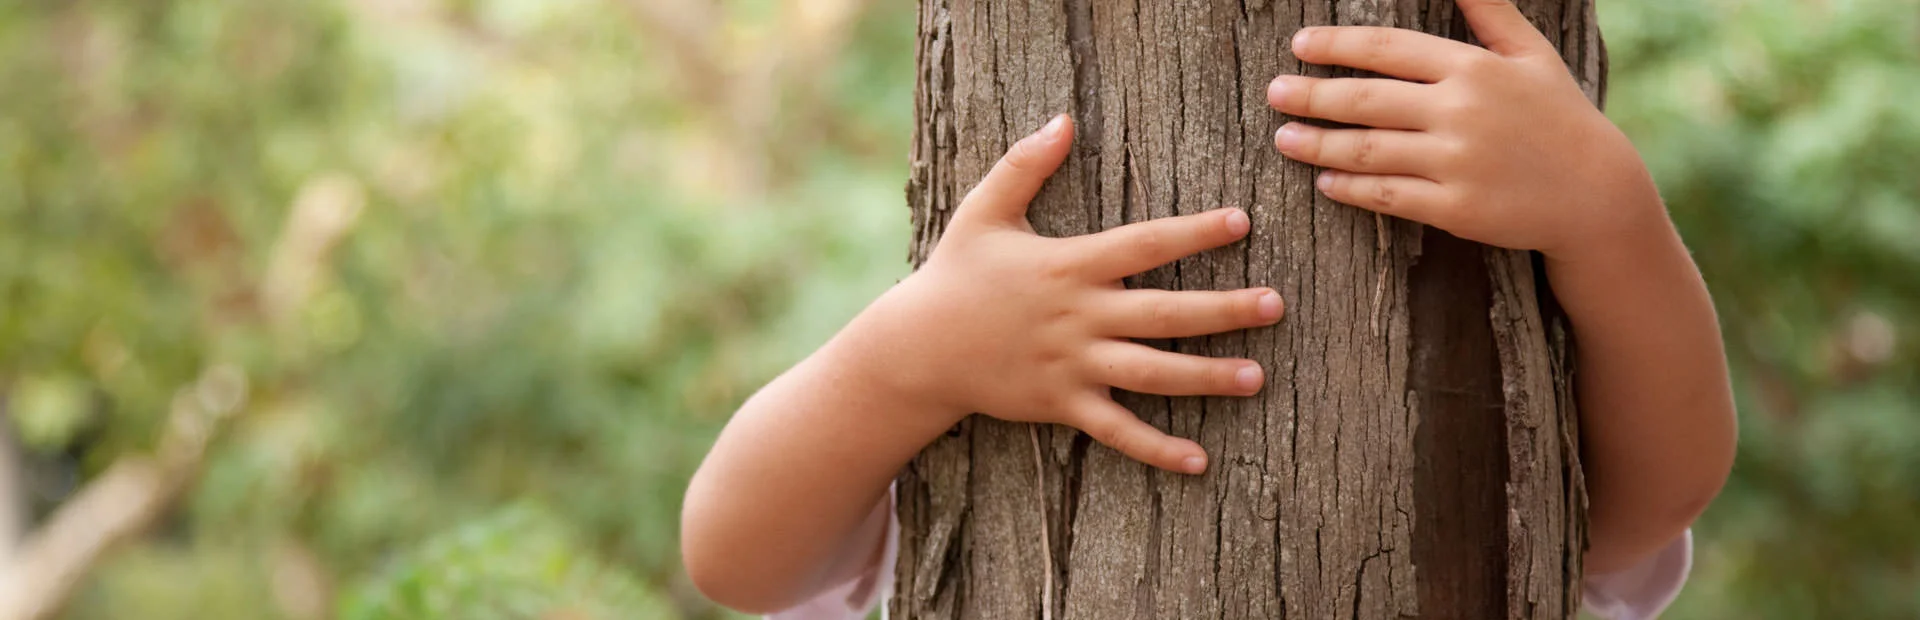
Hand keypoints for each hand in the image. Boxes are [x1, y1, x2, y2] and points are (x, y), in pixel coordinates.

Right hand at [885, 115, 1283, 474]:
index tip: (1241, 222)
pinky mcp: (1061, 404)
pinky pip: (1117, 430)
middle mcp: (1079, 316)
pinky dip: (1157, 448)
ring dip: (1207, 377)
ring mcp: (1072, 365)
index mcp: (1069, 265)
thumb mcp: (984, 212)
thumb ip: (1025, 165)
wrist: (918, 349)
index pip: (1144, 244)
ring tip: (1257, 377)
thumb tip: (1063, 120)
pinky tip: (1199, 460)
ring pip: (1152, 373)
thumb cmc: (955, 275)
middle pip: (1165, 312)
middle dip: (1224, 309)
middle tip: (1275, 305)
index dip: (1194, 232)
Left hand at [1266, 0, 1662, 260]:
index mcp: (1473, 68)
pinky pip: (1386, 195)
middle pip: (1364, 100)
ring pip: (1366, 150)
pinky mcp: (1454, 208)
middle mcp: (1460, 112)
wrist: (1596, 194)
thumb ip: (1488, 12)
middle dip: (1311, 95)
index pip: (1387, 49)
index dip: (1337, 45)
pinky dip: (1348, 187)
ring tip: (1284, 138)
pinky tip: (1324, 179)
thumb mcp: (1531, 54)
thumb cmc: (1558, 117)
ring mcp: (1456, 162)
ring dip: (1316, 143)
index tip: (1300, 45)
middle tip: (1274, 93)